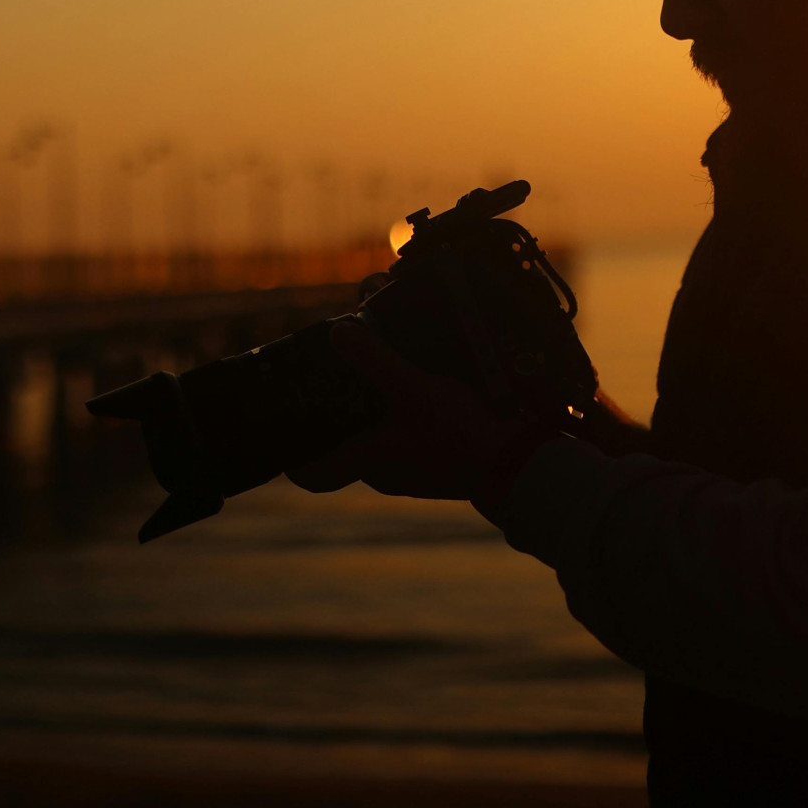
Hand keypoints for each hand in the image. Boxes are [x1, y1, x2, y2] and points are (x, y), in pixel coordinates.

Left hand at [285, 323, 539, 503]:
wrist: (521, 467)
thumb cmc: (460, 433)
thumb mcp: (412, 388)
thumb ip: (374, 360)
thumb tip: (337, 333)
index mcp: (368, 462)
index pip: (312, 473)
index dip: (294, 457)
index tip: (287, 430)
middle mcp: (385, 473)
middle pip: (345, 448)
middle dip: (340, 416)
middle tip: (337, 381)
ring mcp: (415, 472)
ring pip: (379, 442)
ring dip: (376, 413)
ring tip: (381, 374)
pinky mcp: (442, 464)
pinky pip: (409, 441)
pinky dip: (405, 419)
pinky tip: (421, 387)